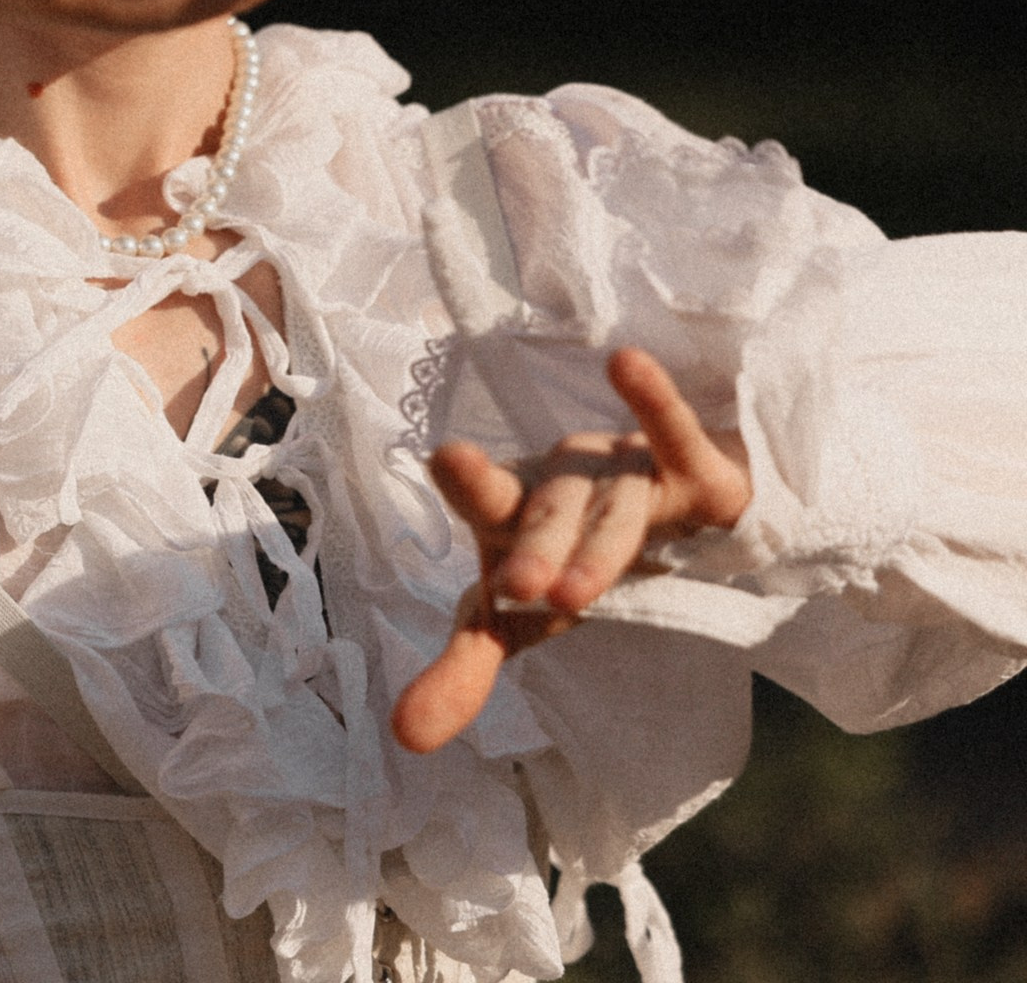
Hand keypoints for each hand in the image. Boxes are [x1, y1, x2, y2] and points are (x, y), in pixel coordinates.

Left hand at [389, 347, 752, 754]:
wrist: (675, 507)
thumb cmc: (571, 556)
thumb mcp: (520, 617)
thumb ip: (464, 670)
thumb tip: (403, 738)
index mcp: (518, 515)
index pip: (490, 507)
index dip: (471, 490)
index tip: (444, 457)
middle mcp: (566, 486)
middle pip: (552, 514)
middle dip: (538, 549)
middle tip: (518, 591)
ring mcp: (631, 476)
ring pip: (615, 507)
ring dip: (597, 545)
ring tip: (571, 595)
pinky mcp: (699, 476)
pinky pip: (679, 439)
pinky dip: (657, 407)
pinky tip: (626, 363)